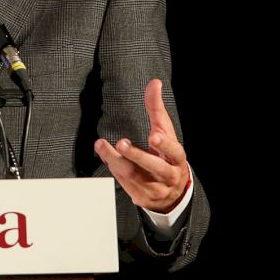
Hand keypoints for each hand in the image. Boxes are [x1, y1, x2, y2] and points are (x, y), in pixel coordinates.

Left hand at [95, 79, 189, 212]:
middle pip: (155, 167)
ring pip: (135, 176)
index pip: (174, 151)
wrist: (172, 192)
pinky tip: (105, 157)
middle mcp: (168, 175)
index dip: (165, 145)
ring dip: (116, 161)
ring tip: (102, 145)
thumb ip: (156, 109)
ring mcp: (155, 188)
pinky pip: (125, 184)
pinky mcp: (141, 197)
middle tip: (122, 142)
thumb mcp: (164, 132)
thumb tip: (154, 83)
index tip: (154, 135)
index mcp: (176, 158)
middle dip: (138, 155)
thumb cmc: (166, 155)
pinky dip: (113, 170)